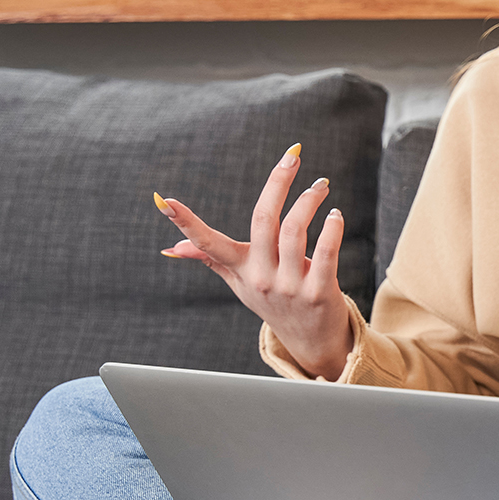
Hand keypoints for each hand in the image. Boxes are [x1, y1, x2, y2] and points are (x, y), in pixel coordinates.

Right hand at [153, 143, 353, 380]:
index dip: (186, 223)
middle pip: (264, 219)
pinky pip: (326, 253)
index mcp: (240, 269)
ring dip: (309, 200)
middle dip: (277, 182)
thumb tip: (173, 247)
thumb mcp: (240, 282)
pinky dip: (332, 228)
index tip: (164, 201)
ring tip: (320, 186)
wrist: (310, 341)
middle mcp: (261, 277)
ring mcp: (290, 287)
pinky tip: (334, 215)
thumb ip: (211, 259)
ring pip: (295, 230)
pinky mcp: (319, 293)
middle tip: (292, 157)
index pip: (208, 243)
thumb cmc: (273, 302)